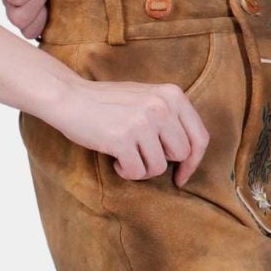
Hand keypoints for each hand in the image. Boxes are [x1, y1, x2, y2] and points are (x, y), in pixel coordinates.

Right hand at [55, 73, 210, 186]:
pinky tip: (114, 158)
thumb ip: (171, 117)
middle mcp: (162, 106)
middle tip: (141, 157)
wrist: (70, 97)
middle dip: (162, 162)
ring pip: (159, 167)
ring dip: (141, 169)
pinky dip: (125, 171)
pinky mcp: (123, 138)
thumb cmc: (108, 103)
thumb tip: (191, 154)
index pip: (200, 137)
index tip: (182, 175)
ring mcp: (143, 122)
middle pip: (182, 155)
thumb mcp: (148, 97)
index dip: (194, 162)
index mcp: (173, 95)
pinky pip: (136, 172)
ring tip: (125, 154)